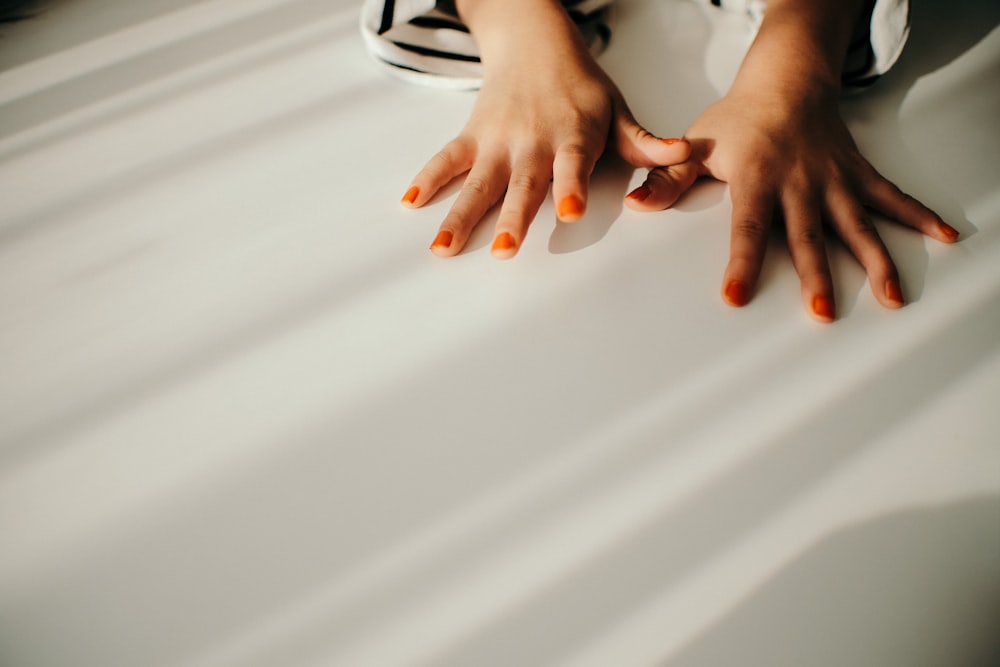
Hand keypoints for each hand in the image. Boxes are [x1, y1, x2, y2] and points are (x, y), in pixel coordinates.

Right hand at [400, 7, 689, 258]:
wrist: (534, 40)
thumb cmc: (580, 84)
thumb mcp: (617, 109)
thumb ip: (644, 141)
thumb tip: (684, 154)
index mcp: (572, 134)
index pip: (572, 163)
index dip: (569, 186)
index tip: (567, 212)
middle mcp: (532, 139)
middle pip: (521, 183)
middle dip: (512, 216)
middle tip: (504, 249)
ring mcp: (498, 139)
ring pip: (477, 181)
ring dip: (459, 215)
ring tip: (442, 249)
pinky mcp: (473, 135)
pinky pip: (447, 158)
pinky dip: (428, 178)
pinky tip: (411, 203)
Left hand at [624, 90, 958, 321]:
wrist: (787, 79)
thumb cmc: (738, 118)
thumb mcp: (696, 145)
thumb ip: (667, 179)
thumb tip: (635, 202)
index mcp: (758, 178)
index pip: (747, 227)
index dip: (741, 263)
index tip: (736, 296)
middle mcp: (800, 183)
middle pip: (809, 235)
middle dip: (817, 275)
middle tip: (822, 312)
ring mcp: (835, 180)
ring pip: (858, 224)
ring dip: (876, 260)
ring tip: (892, 298)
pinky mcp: (858, 175)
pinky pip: (892, 197)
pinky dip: (919, 216)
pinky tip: (944, 237)